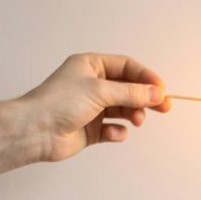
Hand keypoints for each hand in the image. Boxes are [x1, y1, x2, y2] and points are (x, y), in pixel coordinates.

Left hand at [19, 53, 170, 161]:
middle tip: (165, 108)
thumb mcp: (100, 91)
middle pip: (129, 88)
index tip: (162, 90)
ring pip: (124, 109)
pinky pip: (114, 128)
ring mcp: (93, 107)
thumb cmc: (60, 102)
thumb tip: (158, 94)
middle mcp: (93, 84)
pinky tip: (112, 133)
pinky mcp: (92, 128)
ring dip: (133, 114)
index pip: (127, 67)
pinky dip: (117, 131)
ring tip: (137, 120)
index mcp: (91, 66)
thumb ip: (132, 93)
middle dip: (146, 98)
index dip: (146, 77)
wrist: (35, 131)